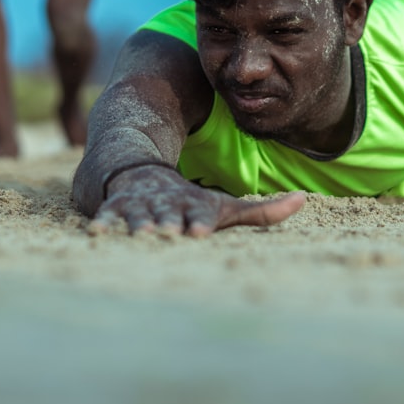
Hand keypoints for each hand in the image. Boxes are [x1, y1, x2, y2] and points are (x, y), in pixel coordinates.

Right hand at [88, 165, 305, 237]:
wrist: (140, 169)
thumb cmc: (189, 200)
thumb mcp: (225, 206)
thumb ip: (262, 211)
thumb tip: (304, 201)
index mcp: (194, 204)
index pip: (200, 212)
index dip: (201, 219)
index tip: (200, 230)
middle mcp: (168, 203)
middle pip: (170, 214)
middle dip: (171, 223)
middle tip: (172, 233)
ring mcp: (141, 204)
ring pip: (140, 215)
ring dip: (140, 224)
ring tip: (141, 233)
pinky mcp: (118, 208)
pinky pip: (109, 216)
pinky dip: (105, 223)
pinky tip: (98, 233)